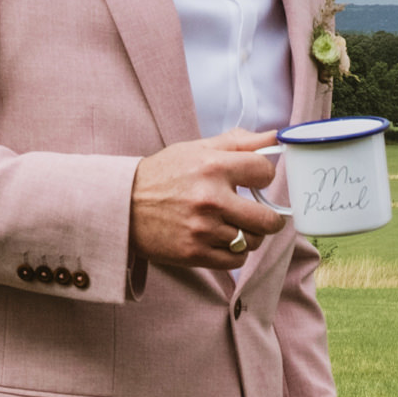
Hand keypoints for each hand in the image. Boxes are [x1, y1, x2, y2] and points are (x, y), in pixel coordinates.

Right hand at [130, 129, 286, 269]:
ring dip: (250, 235)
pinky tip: (224, 240)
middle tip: (262, 215)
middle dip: (270, 217)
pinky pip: (236, 260)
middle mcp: (211, 199)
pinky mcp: (196, 253)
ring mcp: (204, 229)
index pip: (265, 172)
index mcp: (213, 166)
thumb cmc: (163, 175)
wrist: (123, 205)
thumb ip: (238, 142)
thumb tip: (274, 136)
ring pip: (252, 241)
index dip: (264, 176)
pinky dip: (235, 252)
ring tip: (236, 226)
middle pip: (267, 218)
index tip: (256, 181)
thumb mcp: (196, 150)